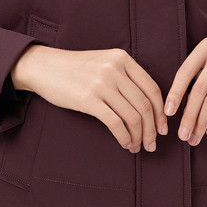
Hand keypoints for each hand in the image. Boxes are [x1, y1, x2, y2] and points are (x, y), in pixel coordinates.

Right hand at [11, 45, 167, 152]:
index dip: (161, 111)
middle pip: (145, 105)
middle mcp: (115, 69)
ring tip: (138, 147)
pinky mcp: (88, 99)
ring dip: (139, 136)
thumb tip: (147, 106)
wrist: (44, 67)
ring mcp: (102, 83)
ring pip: (133, 116)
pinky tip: (125, 144)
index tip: (163, 127)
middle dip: (153, 129)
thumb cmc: (75, 69)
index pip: (152, 88)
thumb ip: (124, 76)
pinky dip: (124, 137)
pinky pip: (115, 123)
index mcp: (122, 59)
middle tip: (152, 144)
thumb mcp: (104, 62)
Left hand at [163, 38, 206, 145]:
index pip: (185, 72)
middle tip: (183, 135)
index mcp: (206, 46)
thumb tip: (177, 107)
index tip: (168, 113)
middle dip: (189, 115)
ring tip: (195, 138)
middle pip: (198, 89)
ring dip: (202, 121)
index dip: (175, 93)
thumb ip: (198, 75)